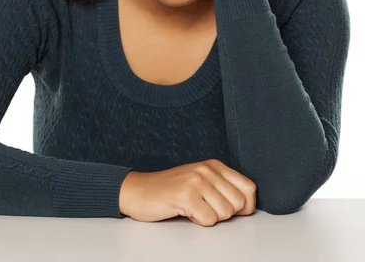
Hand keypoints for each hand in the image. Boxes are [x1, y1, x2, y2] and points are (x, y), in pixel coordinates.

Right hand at [119, 158, 256, 225]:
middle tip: (205, 208)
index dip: (246, 206)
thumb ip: (223, 188)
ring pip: (225, 213)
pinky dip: (198, 222)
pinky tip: (186, 211)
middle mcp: (207, 169)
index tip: (232, 210)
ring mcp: (196, 181)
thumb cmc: (170, 189)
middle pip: (238, 204)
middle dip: (224, 214)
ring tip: (194, 208)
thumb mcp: (200, 181)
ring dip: (210, 218)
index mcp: (214, 165)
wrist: (138, 190)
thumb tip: (248, 205)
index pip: (249, 188)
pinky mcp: (186, 195)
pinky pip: (208, 220)